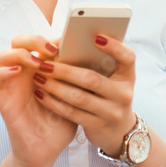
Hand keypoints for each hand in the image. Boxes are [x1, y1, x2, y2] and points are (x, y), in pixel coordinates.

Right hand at [0, 35, 76, 166]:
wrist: (47, 152)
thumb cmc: (61, 123)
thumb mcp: (74, 96)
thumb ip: (78, 77)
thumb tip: (98, 56)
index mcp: (40, 69)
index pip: (39, 42)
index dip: (52, 37)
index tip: (69, 41)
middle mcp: (23, 74)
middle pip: (18, 42)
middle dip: (33, 39)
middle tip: (52, 48)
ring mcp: (11, 86)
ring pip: (3, 56)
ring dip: (20, 53)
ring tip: (37, 62)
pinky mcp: (3, 100)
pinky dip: (4, 72)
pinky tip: (20, 73)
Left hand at [31, 33, 136, 154]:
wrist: (118, 129)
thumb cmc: (108, 93)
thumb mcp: (111, 78)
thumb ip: (98, 62)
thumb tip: (67, 43)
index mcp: (127, 75)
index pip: (127, 57)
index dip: (114, 47)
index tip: (95, 37)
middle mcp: (124, 93)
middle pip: (92, 79)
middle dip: (64, 71)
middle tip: (43, 63)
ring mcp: (112, 112)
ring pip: (79, 98)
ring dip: (55, 87)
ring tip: (38, 77)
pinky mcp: (98, 126)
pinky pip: (72, 113)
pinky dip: (54, 103)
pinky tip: (41, 94)